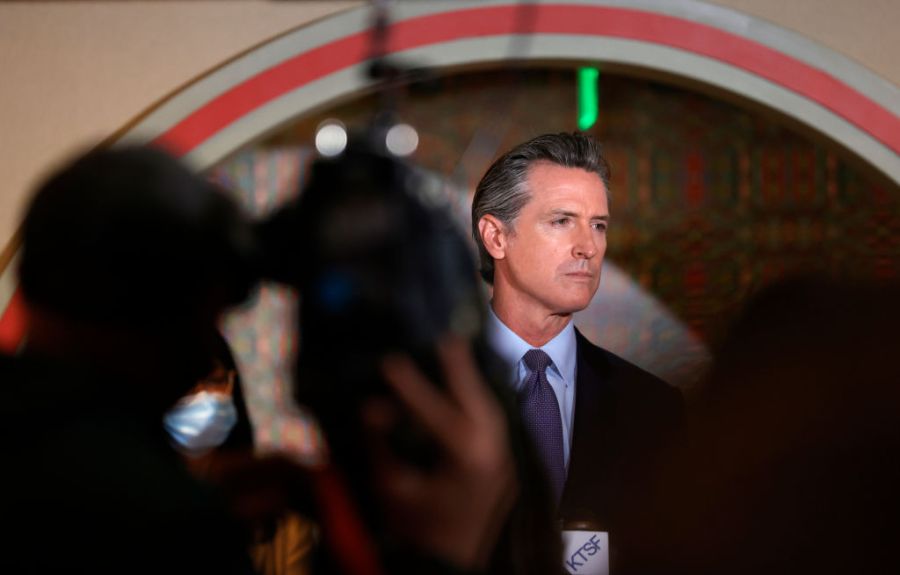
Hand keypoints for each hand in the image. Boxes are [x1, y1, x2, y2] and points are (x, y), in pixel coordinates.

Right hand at [363, 337, 517, 568]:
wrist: (452, 565)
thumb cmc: (419, 530)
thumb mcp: (394, 488)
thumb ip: (383, 445)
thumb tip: (372, 408)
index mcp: (467, 459)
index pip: (437, 412)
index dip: (412, 386)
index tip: (391, 361)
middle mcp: (494, 454)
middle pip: (479, 401)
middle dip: (461, 368)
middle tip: (447, 337)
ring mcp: (505, 461)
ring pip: (491, 411)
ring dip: (472, 383)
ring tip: (456, 354)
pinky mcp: (505, 467)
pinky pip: (494, 424)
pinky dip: (479, 403)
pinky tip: (466, 391)